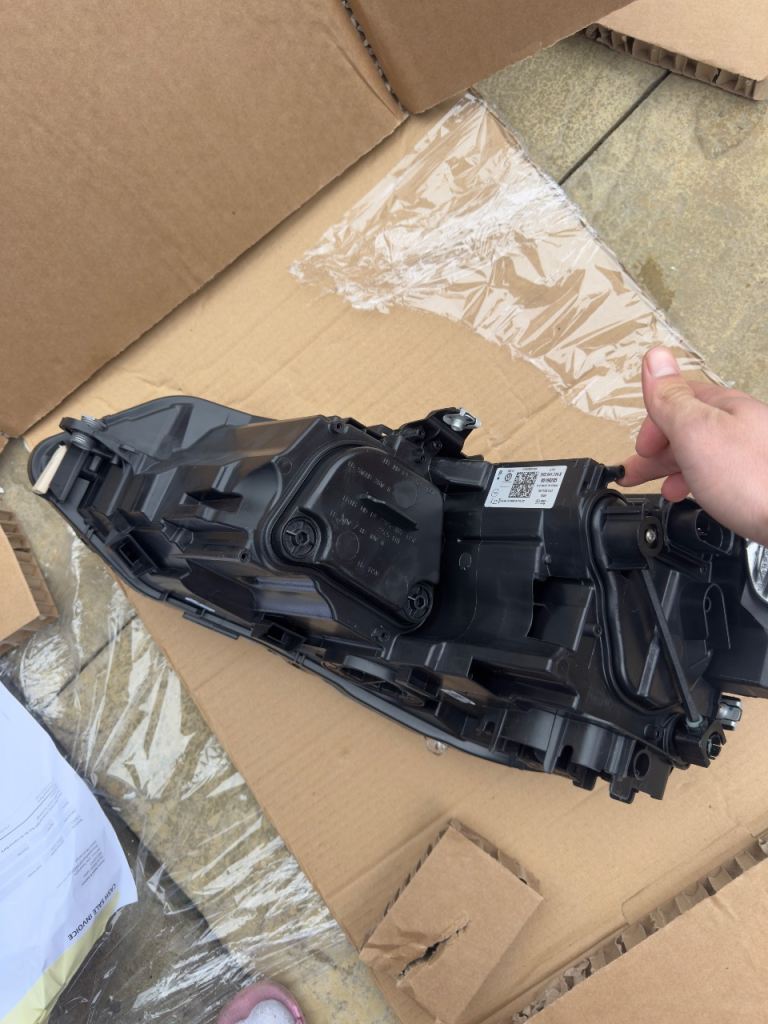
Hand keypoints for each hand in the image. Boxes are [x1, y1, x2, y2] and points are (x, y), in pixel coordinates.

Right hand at [620, 346, 767, 544]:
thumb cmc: (753, 480)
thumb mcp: (696, 431)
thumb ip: (671, 398)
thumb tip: (655, 357)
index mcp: (726, 406)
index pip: (678, 398)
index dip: (652, 423)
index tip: (640, 449)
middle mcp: (741, 424)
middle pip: (688, 427)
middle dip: (657, 450)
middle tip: (635, 473)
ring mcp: (751, 451)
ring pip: (703, 452)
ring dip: (675, 468)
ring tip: (664, 490)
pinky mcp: (757, 479)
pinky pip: (719, 473)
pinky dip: (699, 482)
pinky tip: (697, 494)